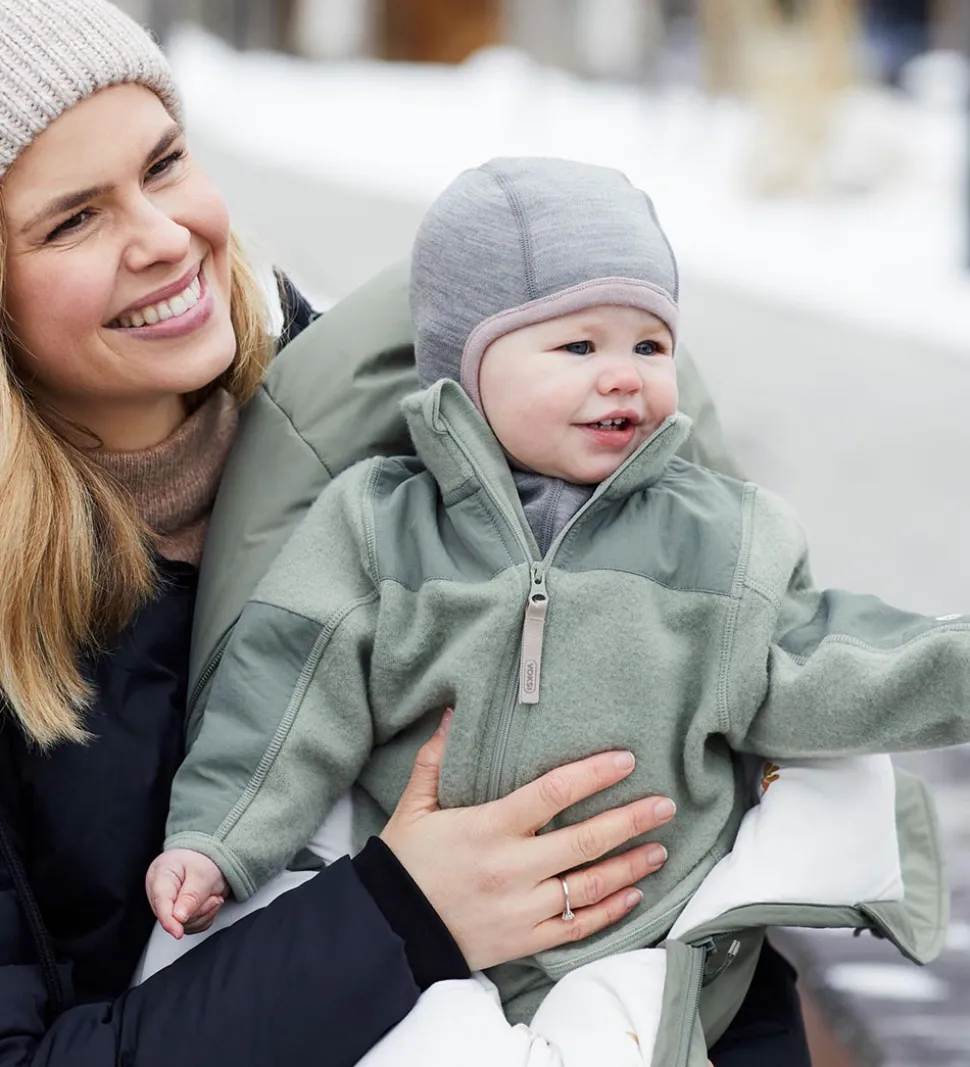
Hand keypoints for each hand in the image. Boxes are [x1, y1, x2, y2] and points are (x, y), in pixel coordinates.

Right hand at [145, 848, 228, 938]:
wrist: (208, 856)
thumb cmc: (201, 859)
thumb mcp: (202, 873)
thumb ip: (191, 895)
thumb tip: (178, 917)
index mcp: (160, 877)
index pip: (161, 903)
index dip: (169, 920)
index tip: (178, 932)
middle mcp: (160, 894)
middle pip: (175, 917)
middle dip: (200, 909)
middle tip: (213, 896)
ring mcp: (168, 907)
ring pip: (185, 925)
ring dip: (205, 913)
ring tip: (213, 896)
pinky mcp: (178, 916)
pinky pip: (193, 927)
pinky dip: (205, 917)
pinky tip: (209, 902)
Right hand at [381, 710, 674, 970]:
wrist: (389, 931)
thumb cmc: (404, 864)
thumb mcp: (413, 807)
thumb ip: (436, 759)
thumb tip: (450, 713)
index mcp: (488, 828)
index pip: (552, 793)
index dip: (593, 775)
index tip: (625, 760)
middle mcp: (512, 868)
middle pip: (585, 840)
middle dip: (631, 820)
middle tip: (664, 805)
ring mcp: (523, 908)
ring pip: (590, 886)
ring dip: (630, 866)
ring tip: (660, 848)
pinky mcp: (525, 940)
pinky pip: (578, 927)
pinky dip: (610, 911)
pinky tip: (633, 895)